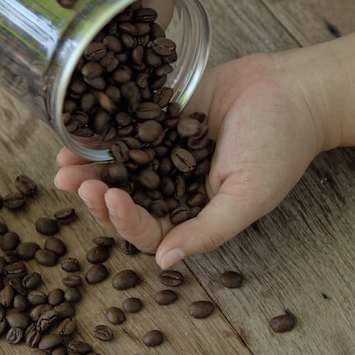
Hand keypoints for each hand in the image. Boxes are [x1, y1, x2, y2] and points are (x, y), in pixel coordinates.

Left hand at [54, 53, 325, 267]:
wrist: (292, 91)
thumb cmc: (280, 147)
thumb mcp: (248, 197)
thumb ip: (209, 231)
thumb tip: (165, 263)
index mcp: (196, 212)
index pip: (152, 229)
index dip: (126, 220)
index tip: (110, 199)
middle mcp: (177, 186)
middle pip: (129, 201)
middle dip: (99, 197)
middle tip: (75, 184)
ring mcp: (167, 152)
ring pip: (121, 169)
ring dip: (91, 170)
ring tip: (62, 166)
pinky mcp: (163, 119)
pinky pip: (128, 131)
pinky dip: (103, 136)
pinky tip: (78, 136)